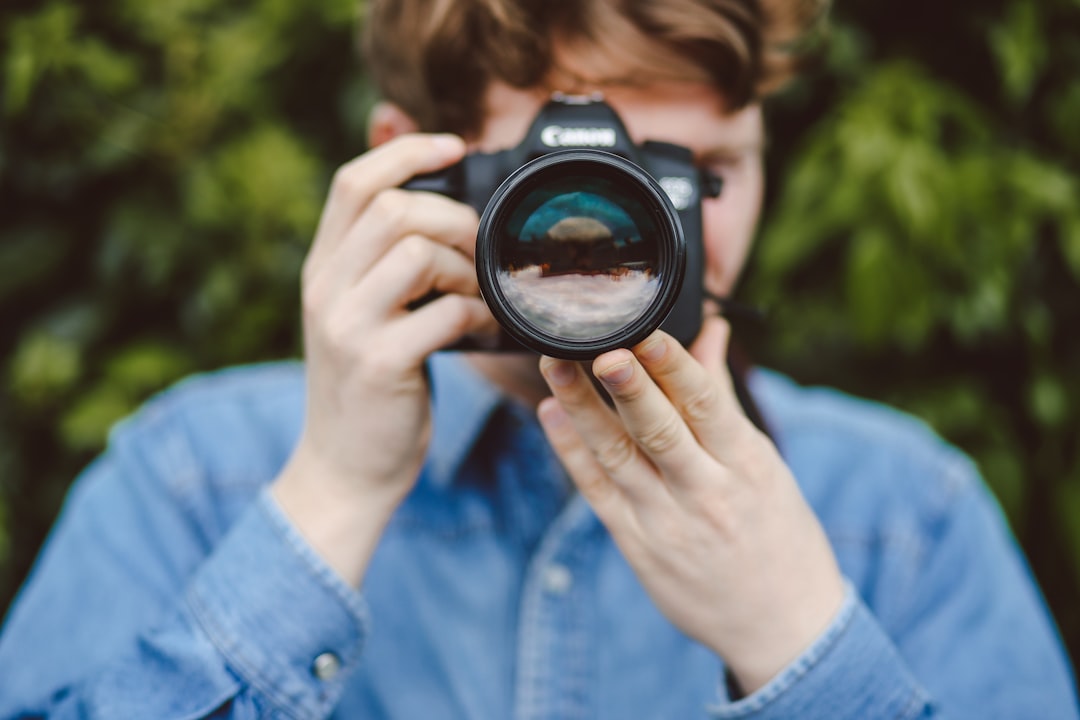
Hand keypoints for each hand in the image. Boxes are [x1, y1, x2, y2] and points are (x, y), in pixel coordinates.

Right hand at [273, 134, 496, 585]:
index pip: (355, 181)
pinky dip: (476, 315)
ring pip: (417, 251)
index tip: (455, 146)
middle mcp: (325, 288)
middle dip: (454, 219)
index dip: (406, 151)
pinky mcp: (379, 363)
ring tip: (476, 297)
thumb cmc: (368, 388)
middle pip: (393, 208)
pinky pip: (442, 312)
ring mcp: (347, 326)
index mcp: (322, 269)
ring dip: (465, 269)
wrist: (344, 469)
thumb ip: (383, 263)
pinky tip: (483, 332)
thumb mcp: (361, 315)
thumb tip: (434, 207)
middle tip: (477, 253)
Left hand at [537, 316, 844, 691]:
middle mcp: (706, 493)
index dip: (675, 367)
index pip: (708, 406)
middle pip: (659, 431)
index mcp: (748, 466)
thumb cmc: (778, 533)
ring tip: (554, 367)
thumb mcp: (763, 463)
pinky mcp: (638, 545)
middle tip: (597, 346)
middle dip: (627, 388)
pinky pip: (598, 493)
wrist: (783, 625)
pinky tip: (552, 415)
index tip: (647, 331)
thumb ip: (723, 396)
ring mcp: (667, 523)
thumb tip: (711, 330)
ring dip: (583, 411)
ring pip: (618, 458)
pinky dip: (572, 453)